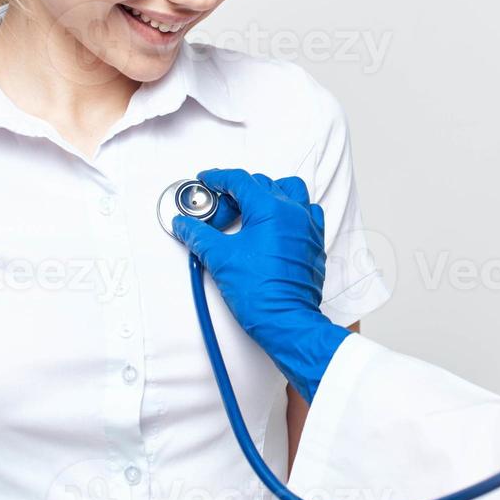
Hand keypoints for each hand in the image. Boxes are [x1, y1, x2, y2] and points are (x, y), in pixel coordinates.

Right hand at [171, 168, 350, 402]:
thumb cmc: (260, 293)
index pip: (241, 180)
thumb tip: (184, 225)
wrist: (286, 321)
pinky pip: (307, 213)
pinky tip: (275, 226)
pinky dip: (290, 211)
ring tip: (250, 211)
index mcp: (271, 209)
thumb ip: (199, 236)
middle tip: (218, 212)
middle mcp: (294, 212)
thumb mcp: (220, 259)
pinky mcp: (315, 243)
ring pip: (290, 191)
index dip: (218, 178)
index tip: (206, 180)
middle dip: (236, 192)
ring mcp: (308, 227)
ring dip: (269, 194)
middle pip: (262, 184)